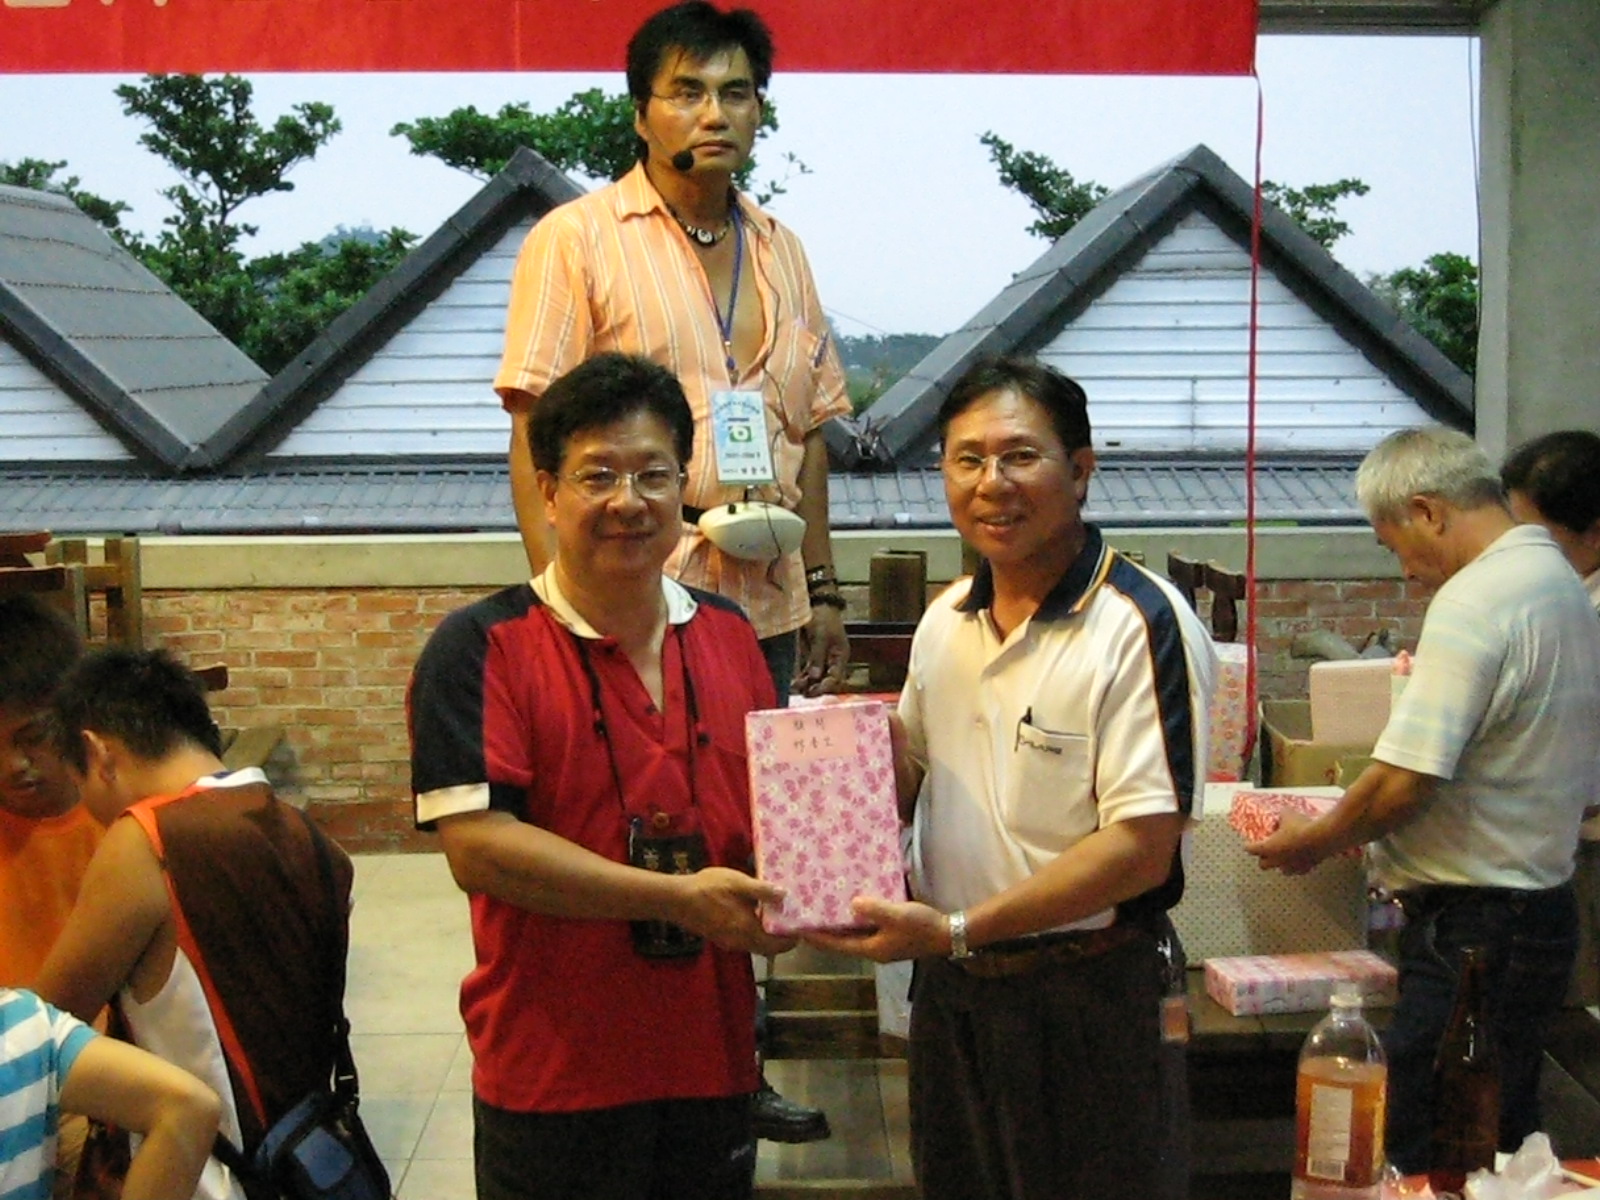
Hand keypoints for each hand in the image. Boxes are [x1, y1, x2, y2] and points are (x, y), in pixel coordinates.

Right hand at [673, 867, 796, 955]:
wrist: (677, 899)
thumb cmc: (709, 888)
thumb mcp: (738, 883)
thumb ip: (762, 891)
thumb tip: (785, 895)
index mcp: (748, 930)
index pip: (777, 945)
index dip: (791, 939)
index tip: (800, 928)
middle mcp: (741, 942)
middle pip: (768, 948)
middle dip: (781, 939)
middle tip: (790, 921)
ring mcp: (729, 942)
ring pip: (756, 945)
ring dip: (767, 936)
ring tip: (775, 916)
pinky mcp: (720, 939)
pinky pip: (745, 941)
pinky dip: (754, 933)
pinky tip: (753, 915)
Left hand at [793, 604, 848, 696]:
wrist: (818, 603)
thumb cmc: (824, 618)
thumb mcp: (821, 636)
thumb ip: (817, 656)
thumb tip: (814, 676)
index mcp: (840, 656)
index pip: (836, 677)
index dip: (826, 686)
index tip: (814, 691)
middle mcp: (832, 660)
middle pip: (825, 680)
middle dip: (814, 688)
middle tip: (803, 694)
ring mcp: (822, 659)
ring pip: (815, 678)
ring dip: (805, 685)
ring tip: (794, 690)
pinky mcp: (811, 656)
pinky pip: (807, 671)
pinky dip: (801, 678)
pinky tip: (793, 684)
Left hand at [803, 897, 948, 962]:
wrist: (948, 933)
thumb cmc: (921, 927)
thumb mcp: (897, 916)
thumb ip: (875, 909)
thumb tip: (852, 903)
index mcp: (872, 948)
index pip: (837, 945)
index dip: (818, 938)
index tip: (799, 930)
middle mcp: (874, 948)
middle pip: (844, 940)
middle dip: (827, 929)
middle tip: (808, 914)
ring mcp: (884, 941)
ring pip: (856, 932)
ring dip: (842, 921)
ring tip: (826, 906)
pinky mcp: (892, 933)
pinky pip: (869, 925)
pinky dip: (860, 916)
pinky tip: (856, 902)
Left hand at [1245, 810, 1323, 874]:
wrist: (1322, 838)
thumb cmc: (1300, 826)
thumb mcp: (1287, 815)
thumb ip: (1281, 817)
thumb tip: (1282, 816)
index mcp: (1267, 848)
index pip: (1251, 849)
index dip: (1249, 846)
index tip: (1249, 844)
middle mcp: (1277, 860)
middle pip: (1263, 865)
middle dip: (1264, 858)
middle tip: (1267, 851)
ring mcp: (1292, 867)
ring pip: (1282, 870)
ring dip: (1281, 864)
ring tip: (1285, 855)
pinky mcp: (1306, 869)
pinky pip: (1298, 870)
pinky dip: (1298, 865)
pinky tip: (1301, 858)